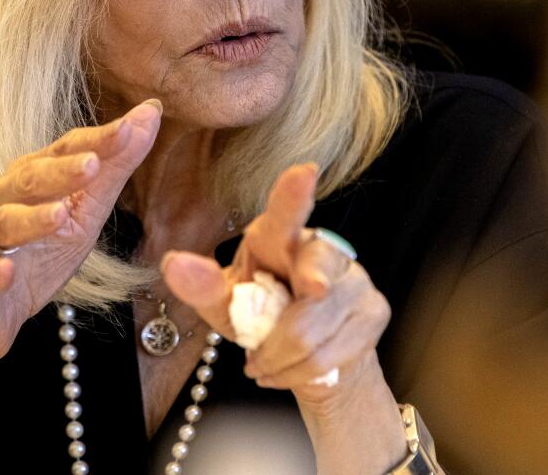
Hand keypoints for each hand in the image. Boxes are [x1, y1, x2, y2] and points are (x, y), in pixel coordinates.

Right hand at [0, 100, 161, 369]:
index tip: (130, 128)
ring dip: (32, 218)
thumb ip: (115, 167)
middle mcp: (0, 197)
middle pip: (31, 179)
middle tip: (93, 164)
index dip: (96, 140)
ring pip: (5, 222)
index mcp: (31, 176)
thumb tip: (151, 113)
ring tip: (60, 215)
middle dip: (61, 171)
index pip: (65, 150)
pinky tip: (6, 271)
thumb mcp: (86, 212)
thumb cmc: (40, 253)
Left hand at [161, 163, 391, 407]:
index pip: (286, 215)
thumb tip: (172, 264)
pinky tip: (293, 370)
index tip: (303, 173)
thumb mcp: (226, 307)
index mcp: (279, 237)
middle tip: (256, 354)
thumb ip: (202, 287)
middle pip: (310, 283)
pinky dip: (299, 374)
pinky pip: (328, 355)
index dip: (294, 195)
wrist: (313, 359)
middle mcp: (323, 247)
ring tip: (268, 363)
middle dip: (279, 332)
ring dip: (279, 360)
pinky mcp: (375, 309)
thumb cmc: (263, 319)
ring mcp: (356, 277)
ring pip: (311, 332)